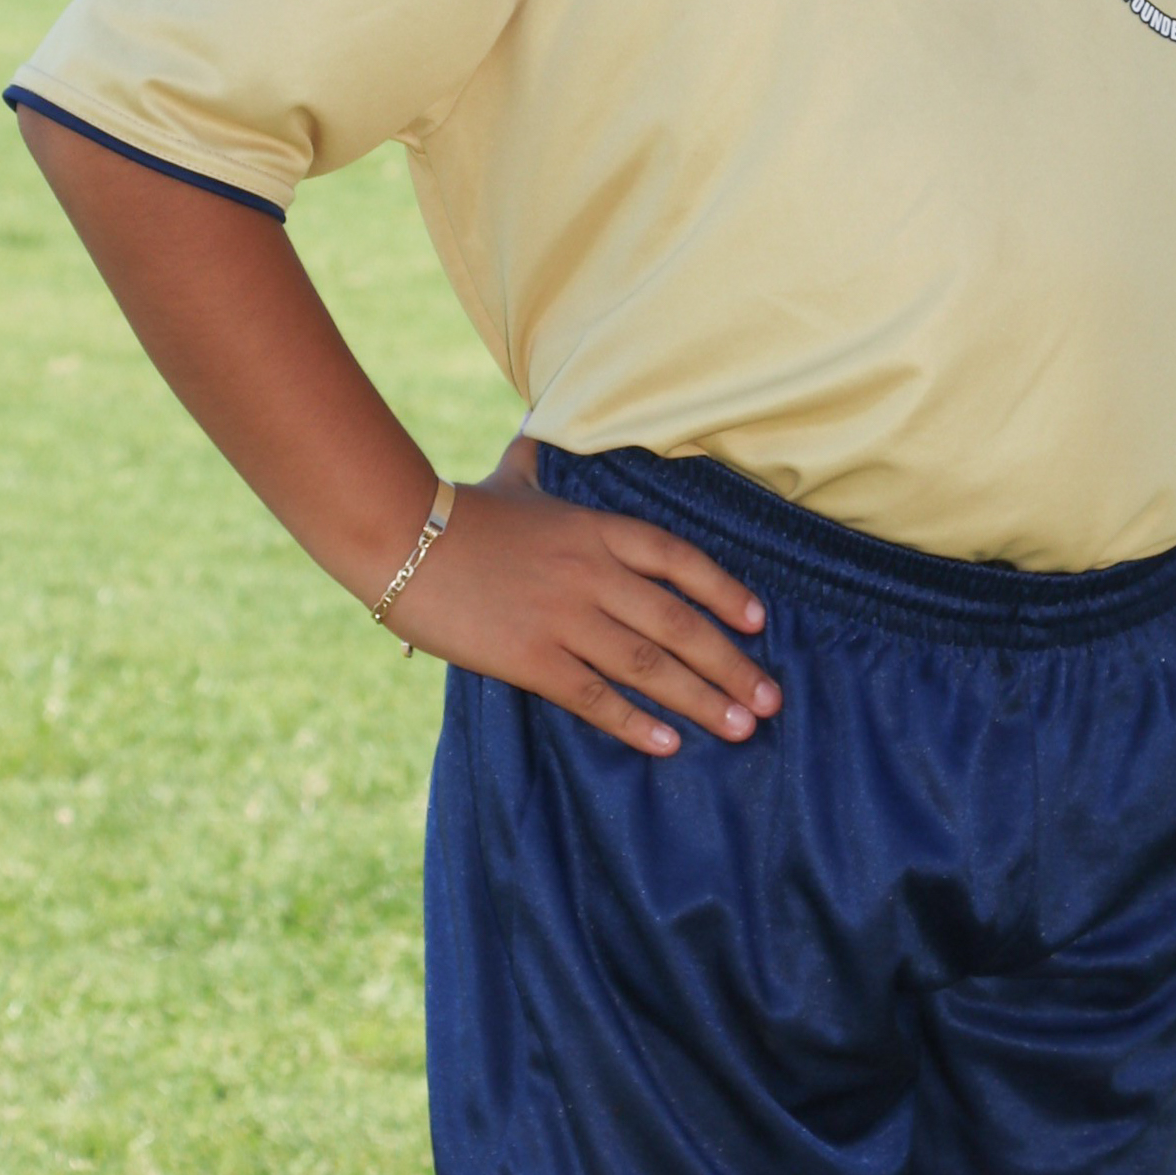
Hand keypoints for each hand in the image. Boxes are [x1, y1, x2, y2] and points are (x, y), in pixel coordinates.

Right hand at [387, 435, 782, 755]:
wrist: (403, 538)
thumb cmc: (460, 509)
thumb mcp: (514, 476)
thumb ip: (539, 463)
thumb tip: (538, 430)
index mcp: (596, 529)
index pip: (679, 559)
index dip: (724, 590)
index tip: (759, 621)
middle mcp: (593, 573)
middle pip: (679, 621)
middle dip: (731, 663)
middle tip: (772, 699)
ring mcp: (565, 616)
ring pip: (648, 663)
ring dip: (702, 698)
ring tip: (742, 726)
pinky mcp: (531, 657)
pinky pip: (594, 695)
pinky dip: (636, 722)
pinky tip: (669, 744)